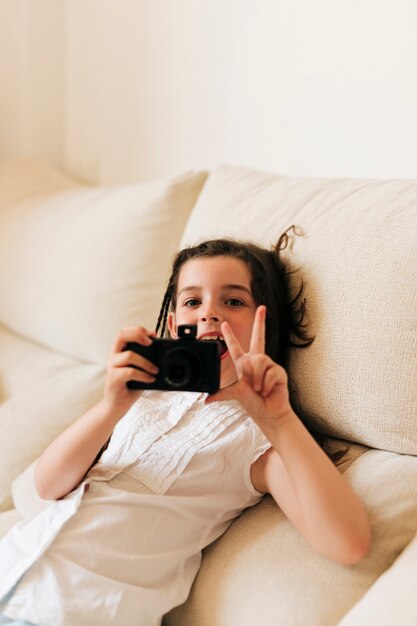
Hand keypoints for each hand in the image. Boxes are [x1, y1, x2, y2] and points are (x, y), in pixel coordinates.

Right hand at [103, 326, 158, 416]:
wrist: (118, 404)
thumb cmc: (130, 385)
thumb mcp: (140, 368)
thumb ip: (145, 356)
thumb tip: (158, 344)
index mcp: (120, 350)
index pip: (125, 331)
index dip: (138, 329)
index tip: (152, 335)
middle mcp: (114, 355)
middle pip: (122, 334)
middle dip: (138, 335)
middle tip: (150, 343)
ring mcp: (112, 366)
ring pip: (129, 355)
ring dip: (146, 362)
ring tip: (156, 370)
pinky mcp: (114, 378)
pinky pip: (130, 372)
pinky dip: (143, 375)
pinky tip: (150, 379)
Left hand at [206, 306, 293, 430]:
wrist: (270, 413)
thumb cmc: (253, 403)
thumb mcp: (236, 394)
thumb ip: (222, 393)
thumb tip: (207, 399)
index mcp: (243, 365)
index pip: (235, 347)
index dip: (229, 335)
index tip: (225, 323)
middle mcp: (256, 362)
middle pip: (259, 337)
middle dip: (260, 322)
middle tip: (262, 308)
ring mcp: (268, 365)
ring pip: (259, 362)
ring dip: (257, 379)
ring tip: (259, 389)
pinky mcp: (278, 371)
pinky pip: (269, 371)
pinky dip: (266, 384)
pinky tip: (268, 390)